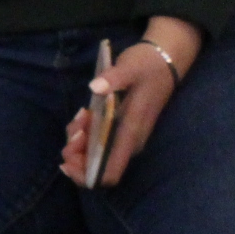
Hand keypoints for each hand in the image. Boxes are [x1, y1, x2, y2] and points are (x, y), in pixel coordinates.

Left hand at [60, 18, 202, 187]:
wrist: (165, 59)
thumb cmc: (148, 66)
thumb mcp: (130, 68)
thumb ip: (114, 79)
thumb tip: (96, 87)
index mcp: (131, 133)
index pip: (109, 173)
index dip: (85, 174)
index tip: (70, 156)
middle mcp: (127, 141)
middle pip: (95, 167)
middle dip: (76, 154)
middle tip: (74, 130)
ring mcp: (123, 136)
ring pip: (92, 154)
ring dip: (78, 142)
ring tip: (80, 117)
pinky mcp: (118, 129)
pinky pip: (96, 141)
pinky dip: (83, 133)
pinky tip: (84, 115)